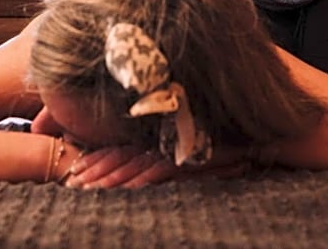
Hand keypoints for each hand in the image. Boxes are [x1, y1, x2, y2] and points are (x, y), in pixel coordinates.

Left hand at [63, 145, 253, 188]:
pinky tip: (127, 189)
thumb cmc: (221, 145)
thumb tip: (134, 179)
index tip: (74, 174)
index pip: (119, 151)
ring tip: (87, 191)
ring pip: (135, 163)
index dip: (96, 162)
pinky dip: (142, 179)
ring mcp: (174, 147)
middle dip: (94, 172)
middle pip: (120, 156)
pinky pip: (161, 168)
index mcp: (156, 138)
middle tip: (71, 187)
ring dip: (110, 179)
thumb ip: (160, 159)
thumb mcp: (184, 154)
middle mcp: (162, 140)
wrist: (257, 136)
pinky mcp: (190, 155)